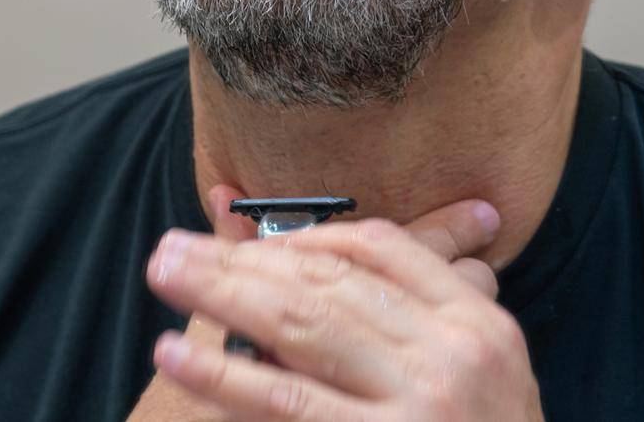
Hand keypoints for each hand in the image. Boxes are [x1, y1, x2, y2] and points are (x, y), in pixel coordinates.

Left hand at [143, 195, 543, 420]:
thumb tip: (314, 272)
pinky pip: (286, 406)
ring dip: (220, 294)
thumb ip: (416, 323)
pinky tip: (176, 356)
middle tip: (172, 247)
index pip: (380, 249)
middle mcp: (451, 354)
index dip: (304, 238)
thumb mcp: (480, 379)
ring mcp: (418, 406)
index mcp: (478, 324)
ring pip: (300, 327)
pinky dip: (223, 378)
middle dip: (240, 259)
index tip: (246, 240)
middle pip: (326, 283)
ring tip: (163, 275)